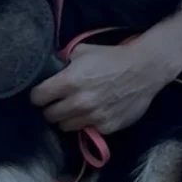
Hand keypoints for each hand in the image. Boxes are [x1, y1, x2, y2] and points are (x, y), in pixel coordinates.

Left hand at [29, 40, 175, 134]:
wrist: (143, 70)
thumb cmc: (111, 57)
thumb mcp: (83, 51)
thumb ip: (63, 61)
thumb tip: (48, 66)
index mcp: (69, 81)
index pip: (38, 98)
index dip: (38, 95)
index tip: (42, 94)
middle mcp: (78, 102)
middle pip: (49, 116)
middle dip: (51, 108)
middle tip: (58, 102)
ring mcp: (92, 117)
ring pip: (65, 126)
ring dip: (66, 118)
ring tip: (74, 108)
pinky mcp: (106, 127)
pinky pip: (86, 130)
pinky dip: (86, 123)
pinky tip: (93, 112)